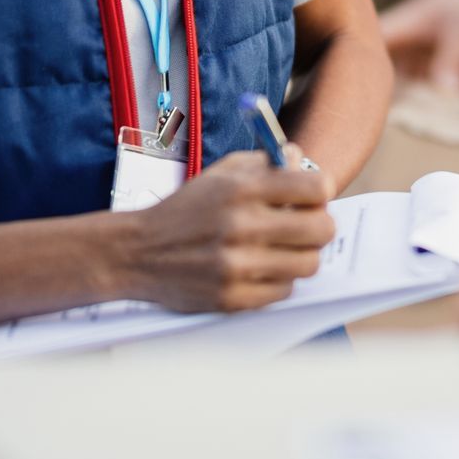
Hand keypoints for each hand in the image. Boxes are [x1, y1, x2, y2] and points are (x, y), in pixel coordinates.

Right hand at [115, 148, 334, 312]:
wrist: (137, 252)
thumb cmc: (186, 209)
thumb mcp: (221, 174)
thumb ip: (264, 163)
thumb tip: (301, 159)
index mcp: (241, 189)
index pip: (315, 187)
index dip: (320, 191)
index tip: (314, 196)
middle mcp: (240, 226)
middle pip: (321, 229)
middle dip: (320, 226)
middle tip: (308, 227)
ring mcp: (236, 265)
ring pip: (308, 264)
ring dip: (301, 256)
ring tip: (284, 250)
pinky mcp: (231, 298)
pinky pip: (283, 291)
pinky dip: (278, 280)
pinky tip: (261, 269)